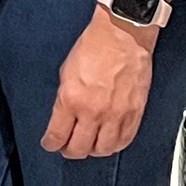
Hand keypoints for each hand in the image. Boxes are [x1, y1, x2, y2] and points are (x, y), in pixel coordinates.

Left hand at [42, 2, 160, 158]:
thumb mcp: (66, 73)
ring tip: (89, 145)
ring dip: (93, 151)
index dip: (51, 144)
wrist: (123, 34)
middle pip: (79, 148)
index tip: (50, 144)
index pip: (57, 136)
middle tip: (68, 147)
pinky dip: (115, 145)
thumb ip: (65, 99)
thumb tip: (64, 117)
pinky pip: (125, 139)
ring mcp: (116, 114)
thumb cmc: (95, 46)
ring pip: (103, 149)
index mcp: (71, 99)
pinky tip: (109, 141)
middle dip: (70, 151)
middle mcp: (94, 111)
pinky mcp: (135, 112)